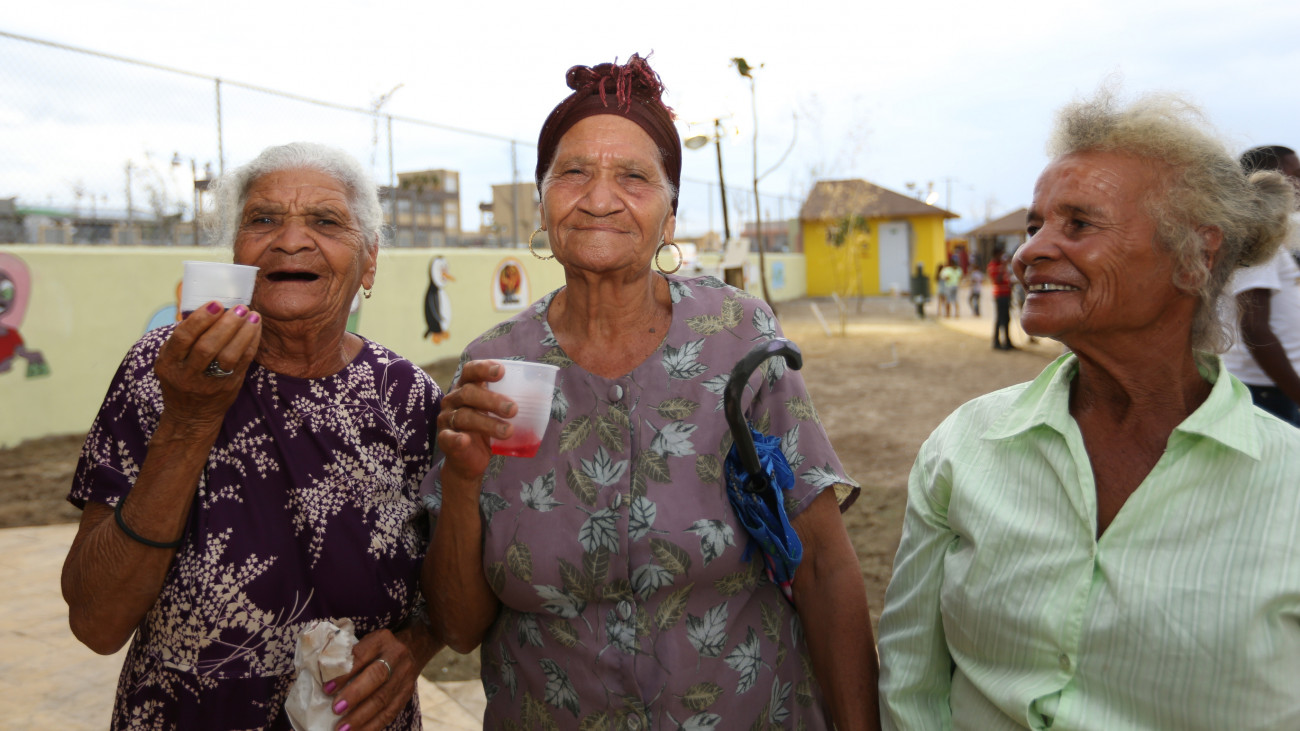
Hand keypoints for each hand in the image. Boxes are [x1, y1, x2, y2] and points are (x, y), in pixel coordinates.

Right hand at [154, 301, 260, 428]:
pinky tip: (255, 328)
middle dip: (225, 324)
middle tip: (239, 308)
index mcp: (169, 363)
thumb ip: (184, 338)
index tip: (216, 304)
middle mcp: (187, 374)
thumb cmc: (181, 378)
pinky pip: (243, 362)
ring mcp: (209, 383)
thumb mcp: (171, 360)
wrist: (191, 416)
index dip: (200, 319)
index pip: (183, 338)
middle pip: (207, 347)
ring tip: (252, 315)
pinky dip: (251, 343)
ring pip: (228, 356)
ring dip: (242, 333)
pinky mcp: (229, 387)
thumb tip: (207, 307)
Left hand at [325, 628, 419, 730]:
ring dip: (362, 717)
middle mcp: (396, 656)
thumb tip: (324, 680)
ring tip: (343, 730)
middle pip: (377, 676)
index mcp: (381, 640)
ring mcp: (405, 676)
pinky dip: (374, 725)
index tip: (327, 689)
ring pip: (385, 698)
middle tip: (336, 709)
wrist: (413, 648)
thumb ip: (348, 658)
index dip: (345, 674)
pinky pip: (391, 712)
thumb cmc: (377, 649)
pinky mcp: (407, 693)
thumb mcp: (365, 643)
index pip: (362, 656)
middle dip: (355, 695)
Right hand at [436, 360, 516, 480]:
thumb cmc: (486, 429)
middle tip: (514, 409)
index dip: (484, 368)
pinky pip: (448, 437)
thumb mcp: (497, 413)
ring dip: (488, 424)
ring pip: (465, 416)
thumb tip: (542, 394)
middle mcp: (453, 400)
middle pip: (469, 393)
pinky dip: (457, 439)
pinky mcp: (445, 439)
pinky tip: (465, 440)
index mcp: (466, 387)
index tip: (501, 372)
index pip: (470, 371)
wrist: (469, 461)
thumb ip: (510, 401)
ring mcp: (446, 419)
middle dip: (493, 400)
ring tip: (508, 431)